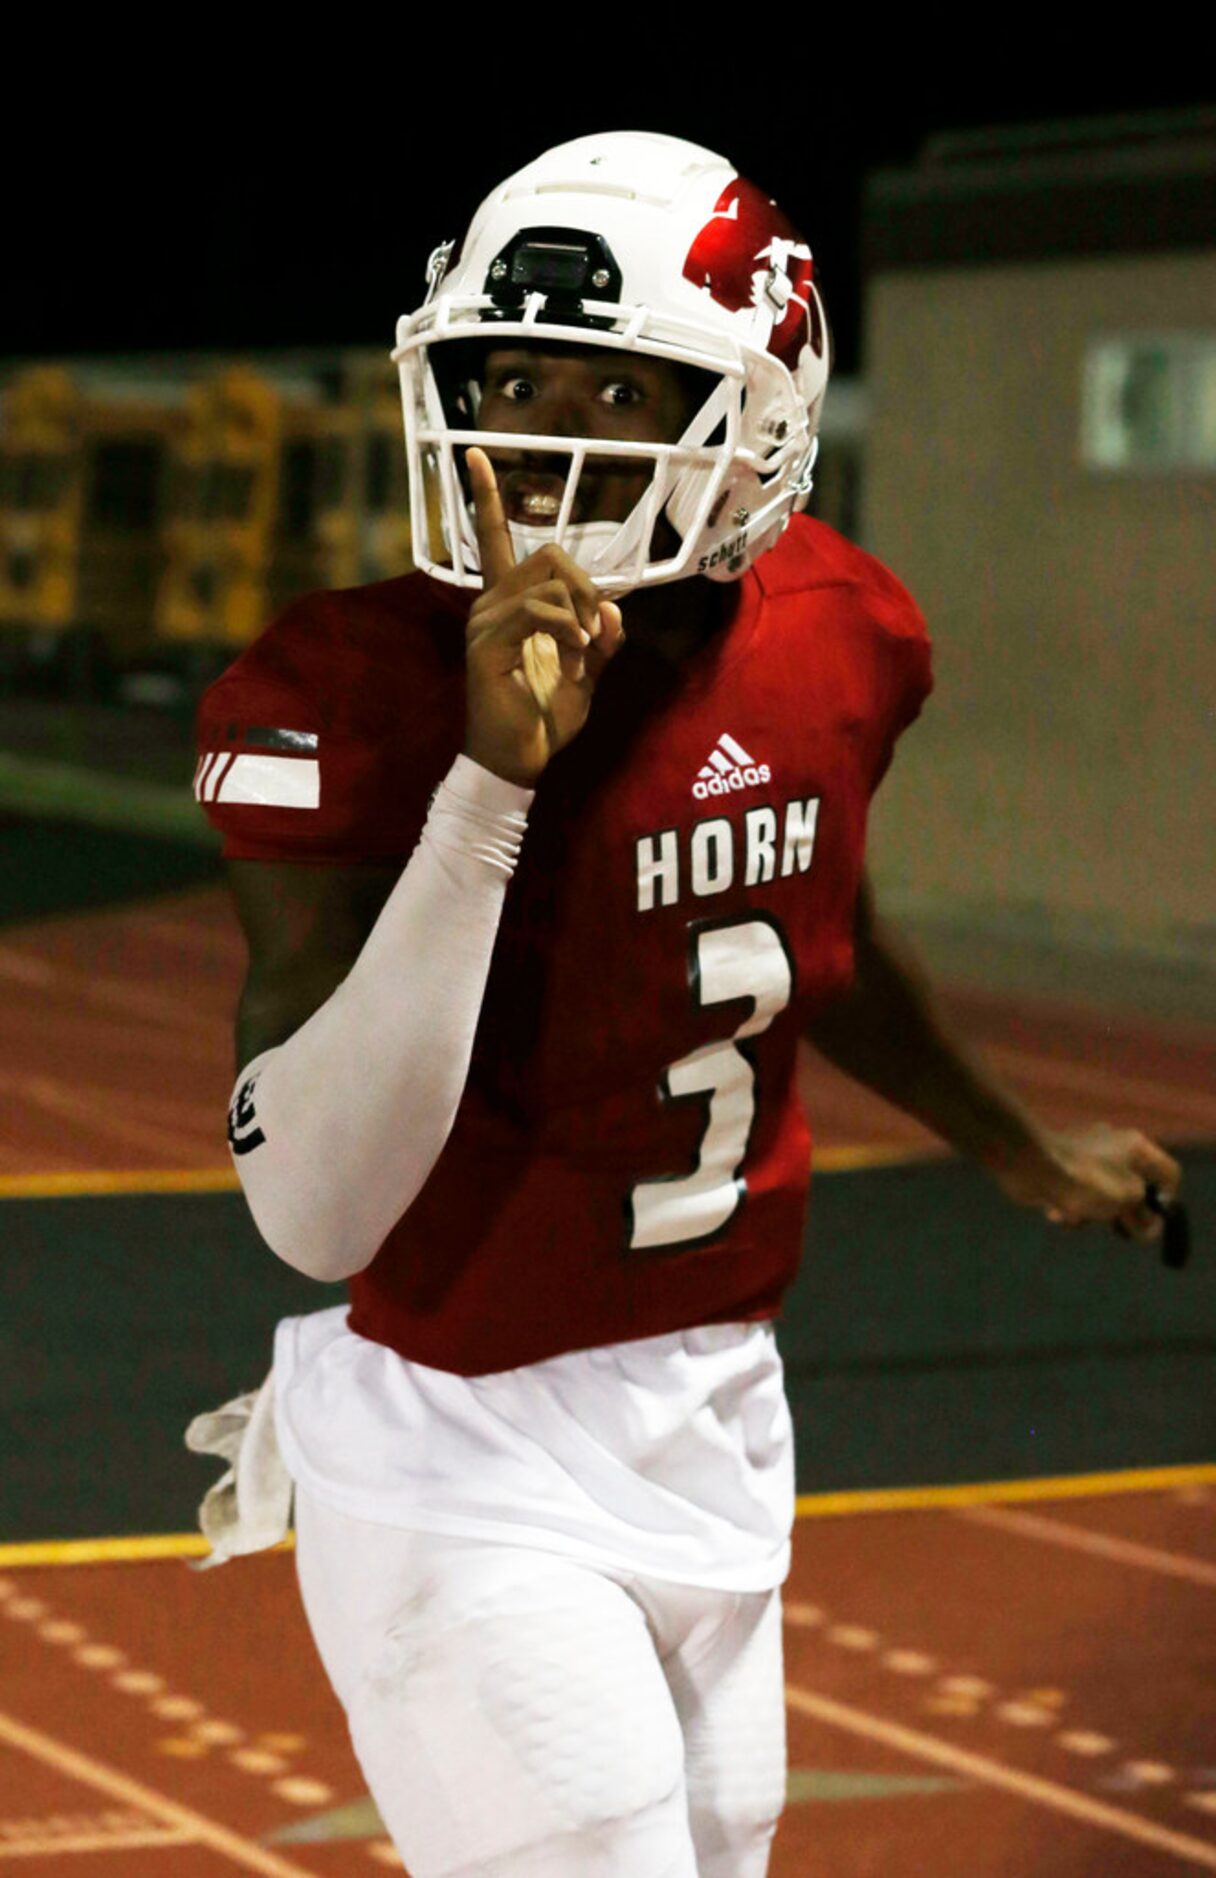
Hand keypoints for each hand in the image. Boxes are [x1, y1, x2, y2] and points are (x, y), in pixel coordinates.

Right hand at [462, 448, 624, 786]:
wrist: (520, 760)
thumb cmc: (544, 717)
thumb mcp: (588, 671)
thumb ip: (602, 638)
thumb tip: (614, 611)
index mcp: (509, 602)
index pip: (495, 538)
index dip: (486, 495)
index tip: (474, 452)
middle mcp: (489, 603)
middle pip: (548, 555)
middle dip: (587, 587)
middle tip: (595, 631)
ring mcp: (484, 621)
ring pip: (548, 582)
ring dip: (581, 617)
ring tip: (581, 654)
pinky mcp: (487, 643)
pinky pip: (539, 611)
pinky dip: (568, 631)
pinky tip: (573, 657)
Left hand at [991, 1121, 1181, 1245]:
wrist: (1029, 1165)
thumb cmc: (1085, 1180)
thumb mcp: (1128, 1201)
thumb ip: (1143, 1215)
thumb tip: (1143, 1226)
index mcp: (1136, 1147)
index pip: (1168, 1173)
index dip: (1166, 1202)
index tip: (1152, 1222)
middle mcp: (1114, 1147)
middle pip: (1135, 1190)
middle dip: (1123, 1214)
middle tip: (1118, 1229)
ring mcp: (1085, 1157)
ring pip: (1102, 1198)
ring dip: (1092, 1214)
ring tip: (1079, 1214)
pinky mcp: (1061, 1169)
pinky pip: (1076, 1196)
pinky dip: (1069, 1207)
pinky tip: (1057, 1210)